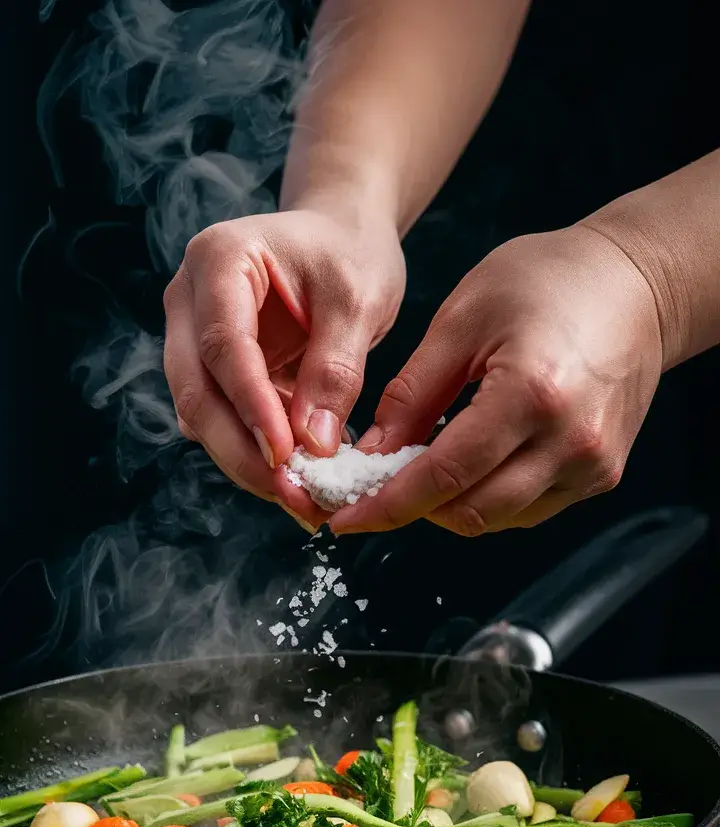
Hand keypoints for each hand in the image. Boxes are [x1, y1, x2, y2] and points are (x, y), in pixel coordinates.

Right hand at [163, 208, 405, 529]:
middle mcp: (188, 299)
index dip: (250, 405)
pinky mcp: (210, 374)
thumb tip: (315, 445)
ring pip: (202, 417)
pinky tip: (295, 485)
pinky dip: (255, 458)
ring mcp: (190, 338)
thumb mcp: (358, 300)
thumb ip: (335, 369)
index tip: (285, 456)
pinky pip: (222, 423)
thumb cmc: (349, 253)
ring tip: (302, 502)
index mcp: (219, 260)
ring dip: (247, 465)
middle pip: (197, 390)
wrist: (341, 237)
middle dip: (242, 452)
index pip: (223, 344)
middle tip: (293, 497)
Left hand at [329, 224, 662, 535]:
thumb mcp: (462, 319)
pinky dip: (487, 497)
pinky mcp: (602, 474)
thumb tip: (369, 456)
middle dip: (412, 509)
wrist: (638, 284)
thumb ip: (412, 394)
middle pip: (470, 513)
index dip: (386, 505)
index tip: (343, 518)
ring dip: (449, 505)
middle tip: (372, 489)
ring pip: (498, 519)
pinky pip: (529, 509)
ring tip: (420, 467)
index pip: (444, 476)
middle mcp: (570, 442)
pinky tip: (469, 462)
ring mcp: (592, 464)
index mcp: (531, 394)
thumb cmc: (550, 281)